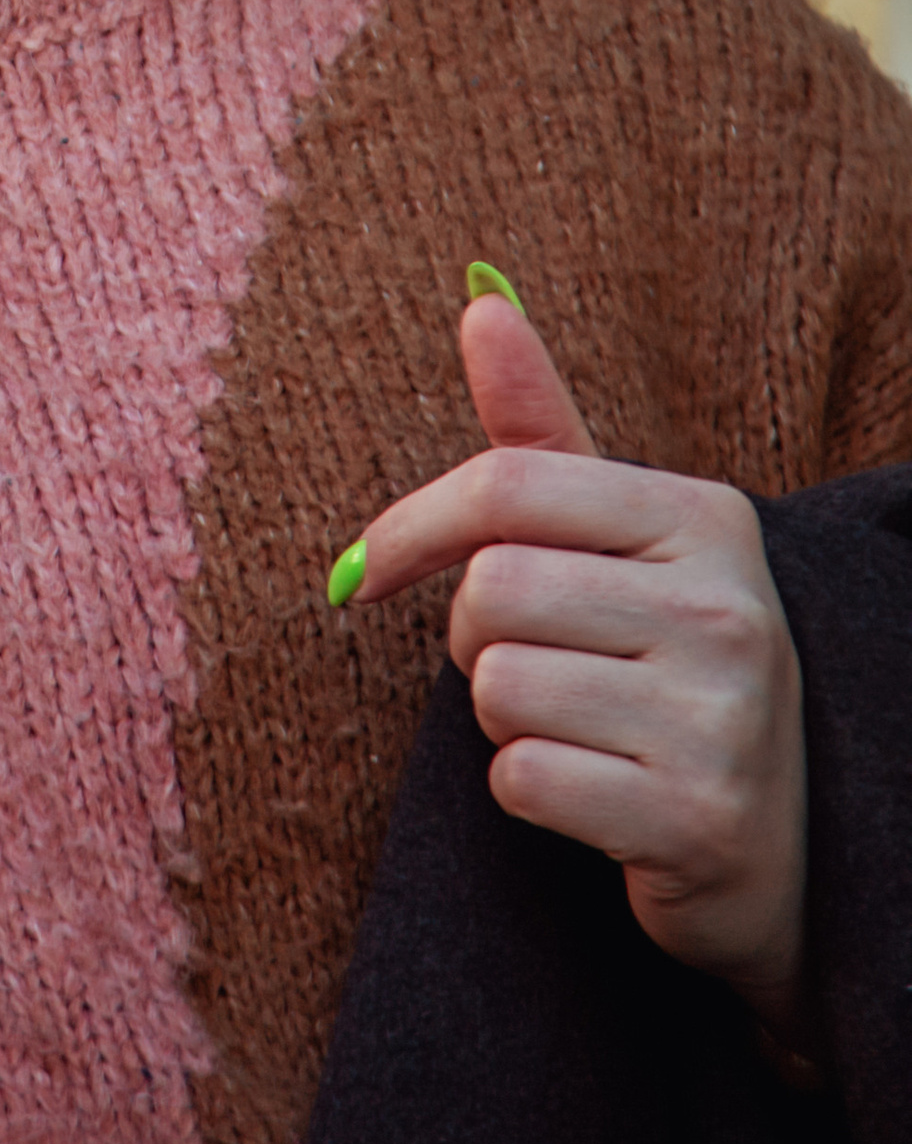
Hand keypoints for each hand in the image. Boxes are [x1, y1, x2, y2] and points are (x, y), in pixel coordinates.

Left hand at [333, 285, 809, 1043]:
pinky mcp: (699, 820)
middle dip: (478, 639)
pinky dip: (529, 790)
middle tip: (541, 664)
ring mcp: (723, 718)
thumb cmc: (662, 658)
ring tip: (579, 726)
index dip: (412, 529)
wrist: (773, 841)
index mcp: (704, 517)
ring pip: (499, 688)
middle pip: (490, 594)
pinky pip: (522, 779)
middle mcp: (728, 608)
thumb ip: (540, 431)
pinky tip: (595, 791)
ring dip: (505, 718)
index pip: (503, 488)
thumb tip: (481, 302)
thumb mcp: (614, 537)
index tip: (369, 568)